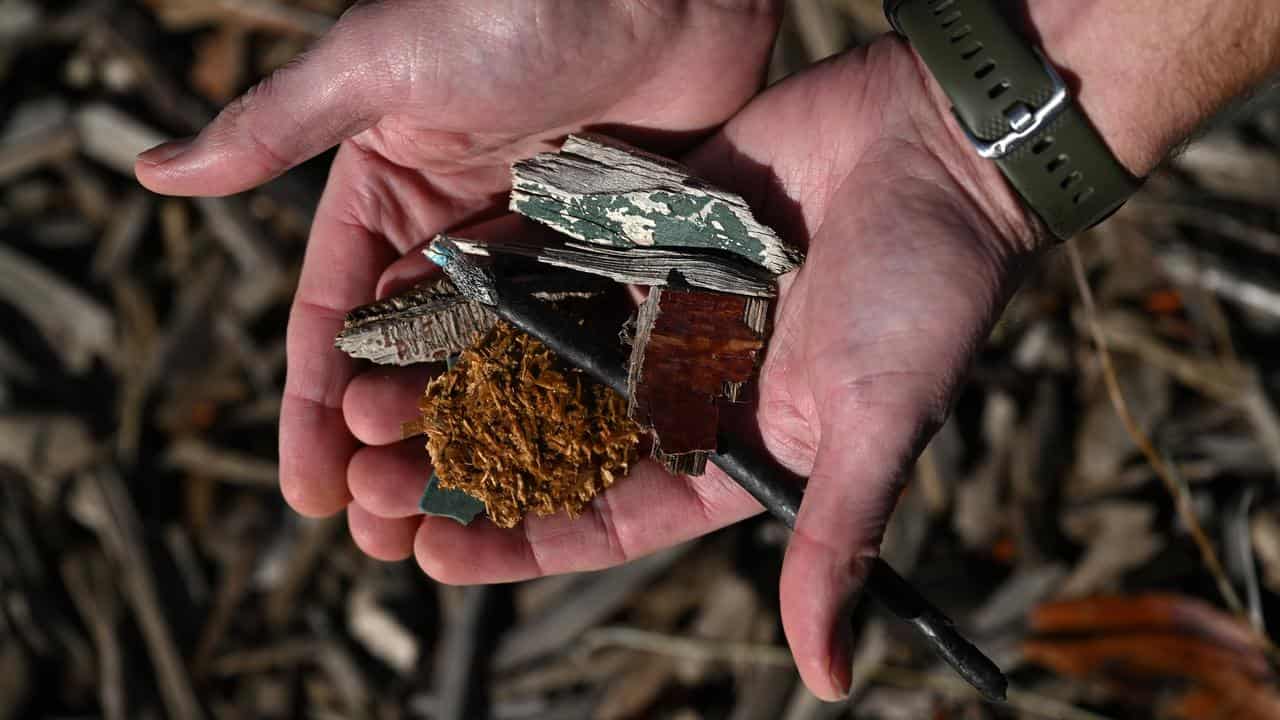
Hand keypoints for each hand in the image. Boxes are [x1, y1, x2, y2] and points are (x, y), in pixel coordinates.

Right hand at [134, 1, 779, 529]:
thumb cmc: (506, 5)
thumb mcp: (373, 66)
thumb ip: (276, 130)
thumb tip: (152, 173)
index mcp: (390, 189)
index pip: (339, 315)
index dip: (318, 403)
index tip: (309, 486)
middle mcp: (457, 226)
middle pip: (414, 356)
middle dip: (392, 440)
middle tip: (381, 525)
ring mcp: (537, 243)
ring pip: (493, 361)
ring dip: (471, 437)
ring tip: (458, 518)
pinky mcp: (611, 250)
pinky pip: (575, 336)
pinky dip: (555, 397)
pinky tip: (547, 464)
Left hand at [312, 38, 1039, 699]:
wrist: (940, 145)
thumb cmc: (927, 294)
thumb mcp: (875, 425)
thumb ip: (831, 538)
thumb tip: (830, 680)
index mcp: (733, 450)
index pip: (609, 518)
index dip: (523, 543)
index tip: (438, 553)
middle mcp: (682, 388)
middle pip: (551, 443)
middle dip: (463, 467)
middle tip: (370, 481)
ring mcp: (655, 311)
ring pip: (533, 358)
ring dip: (453, 381)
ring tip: (364, 403)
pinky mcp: (640, 236)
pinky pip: (549, 268)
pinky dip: (486, 286)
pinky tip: (412, 301)